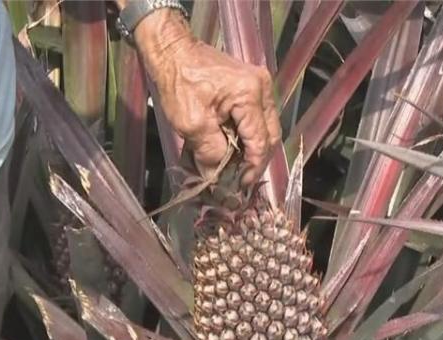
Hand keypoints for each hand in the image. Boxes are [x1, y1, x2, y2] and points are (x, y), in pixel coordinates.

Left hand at [133, 9, 281, 184]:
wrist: (172, 51)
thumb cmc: (179, 82)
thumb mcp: (192, 124)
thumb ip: (211, 152)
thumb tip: (219, 176)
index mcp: (250, 95)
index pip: (261, 142)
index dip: (253, 167)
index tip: (241, 185)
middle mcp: (262, 88)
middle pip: (270, 135)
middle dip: (257, 160)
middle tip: (242, 179)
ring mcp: (258, 84)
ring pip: (265, 127)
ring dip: (252, 148)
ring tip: (237, 166)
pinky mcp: (250, 85)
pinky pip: (256, 116)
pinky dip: (247, 134)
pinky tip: (234, 147)